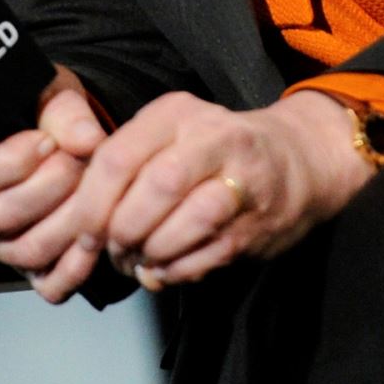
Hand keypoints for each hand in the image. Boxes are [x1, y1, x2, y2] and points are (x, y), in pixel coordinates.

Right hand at [0, 67, 108, 281]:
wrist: (56, 134)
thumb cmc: (39, 112)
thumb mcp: (48, 94)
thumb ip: (63, 113)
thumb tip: (86, 139)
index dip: (13, 163)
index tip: (48, 142)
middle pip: (1, 216)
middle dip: (50, 188)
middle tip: (79, 163)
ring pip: (25, 250)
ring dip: (67, 222)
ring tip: (91, 191)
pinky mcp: (22, 267)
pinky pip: (45, 282)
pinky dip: (74, 267)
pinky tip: (93, 240)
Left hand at [0, 89, 373, 302]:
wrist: (300, 159)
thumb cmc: (215, 152)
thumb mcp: (170, 136)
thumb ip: (127, 168)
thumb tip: (86, 226)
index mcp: (177, 113)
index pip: (119, 157)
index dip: (92, 205)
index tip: (84, 235)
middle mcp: (214, 137)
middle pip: (156, 188)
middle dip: (124, 231)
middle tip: (116, 252)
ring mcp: (243, 179)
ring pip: (187, 222)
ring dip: (153, 253)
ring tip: (142, 261)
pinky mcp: (259, 221)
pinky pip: (208, 254)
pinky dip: (178, 271)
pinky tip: (168, 269)